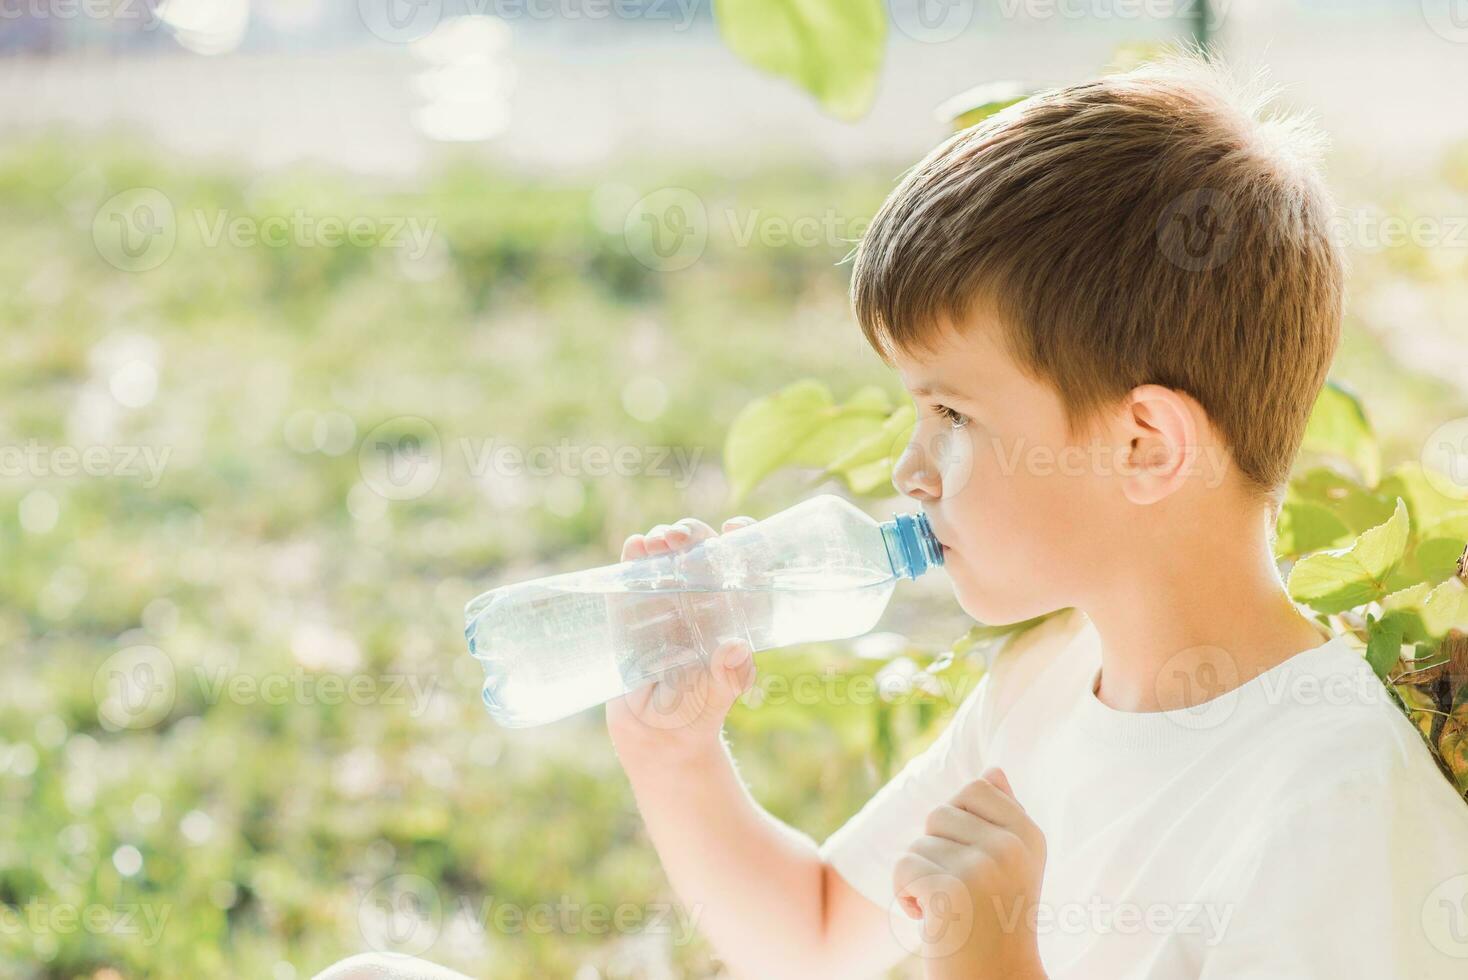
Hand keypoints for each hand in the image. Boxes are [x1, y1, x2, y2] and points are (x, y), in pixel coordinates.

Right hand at [605, 515, 759, 755]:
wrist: (658, 736)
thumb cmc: (699, 712)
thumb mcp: (720, 694)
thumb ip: (729, 675)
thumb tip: (736, 649)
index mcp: (729, 611)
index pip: (740, 565)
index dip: (743, 540)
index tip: (736, 528)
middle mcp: (698, 600)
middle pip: (699, 552)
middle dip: (693, 535)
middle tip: (681, 537)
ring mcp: (664, 602)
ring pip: (666, 558)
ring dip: (663, 542)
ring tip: (658, 542)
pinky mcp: (631, 612)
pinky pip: (632, 577)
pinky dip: (633, 558)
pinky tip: (634, 547)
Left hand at [894, 767, 1047, 979]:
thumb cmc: (995, 924)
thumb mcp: (1012, 867)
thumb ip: (1003, 816)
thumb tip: (993, 770)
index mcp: (1029, 835)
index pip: (975, 787)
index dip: (959, 824)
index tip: (975, 862)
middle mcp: (1011, 847)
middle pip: (938, 814)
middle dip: (936, 854)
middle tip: (962, 894)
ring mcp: (983, 867)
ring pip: (917, 844)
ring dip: (920, 880)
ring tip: (950, 910)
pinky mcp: (951, 891)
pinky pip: (903, 869)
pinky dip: (906, 898)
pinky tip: (933, 922)